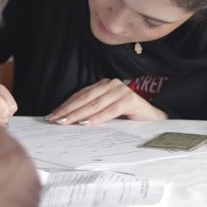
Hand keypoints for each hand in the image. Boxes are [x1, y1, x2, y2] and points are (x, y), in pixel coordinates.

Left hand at [45, 79, 167, 125]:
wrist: (153, 119)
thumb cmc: (128, 117)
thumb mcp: (106, 112)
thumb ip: (92, 111)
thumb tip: (68, 120)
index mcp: (104, 85)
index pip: (80, 95)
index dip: (66, 105)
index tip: (52, 115)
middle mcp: (111, 84)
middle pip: (85, 99)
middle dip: (68, 110)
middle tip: (54, 120)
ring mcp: (121, 90)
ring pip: (95, 104)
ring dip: (78, 114)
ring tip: (65, 122)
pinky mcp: (129, 100)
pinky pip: (110, 110)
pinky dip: (97, 117)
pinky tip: (86, 123)